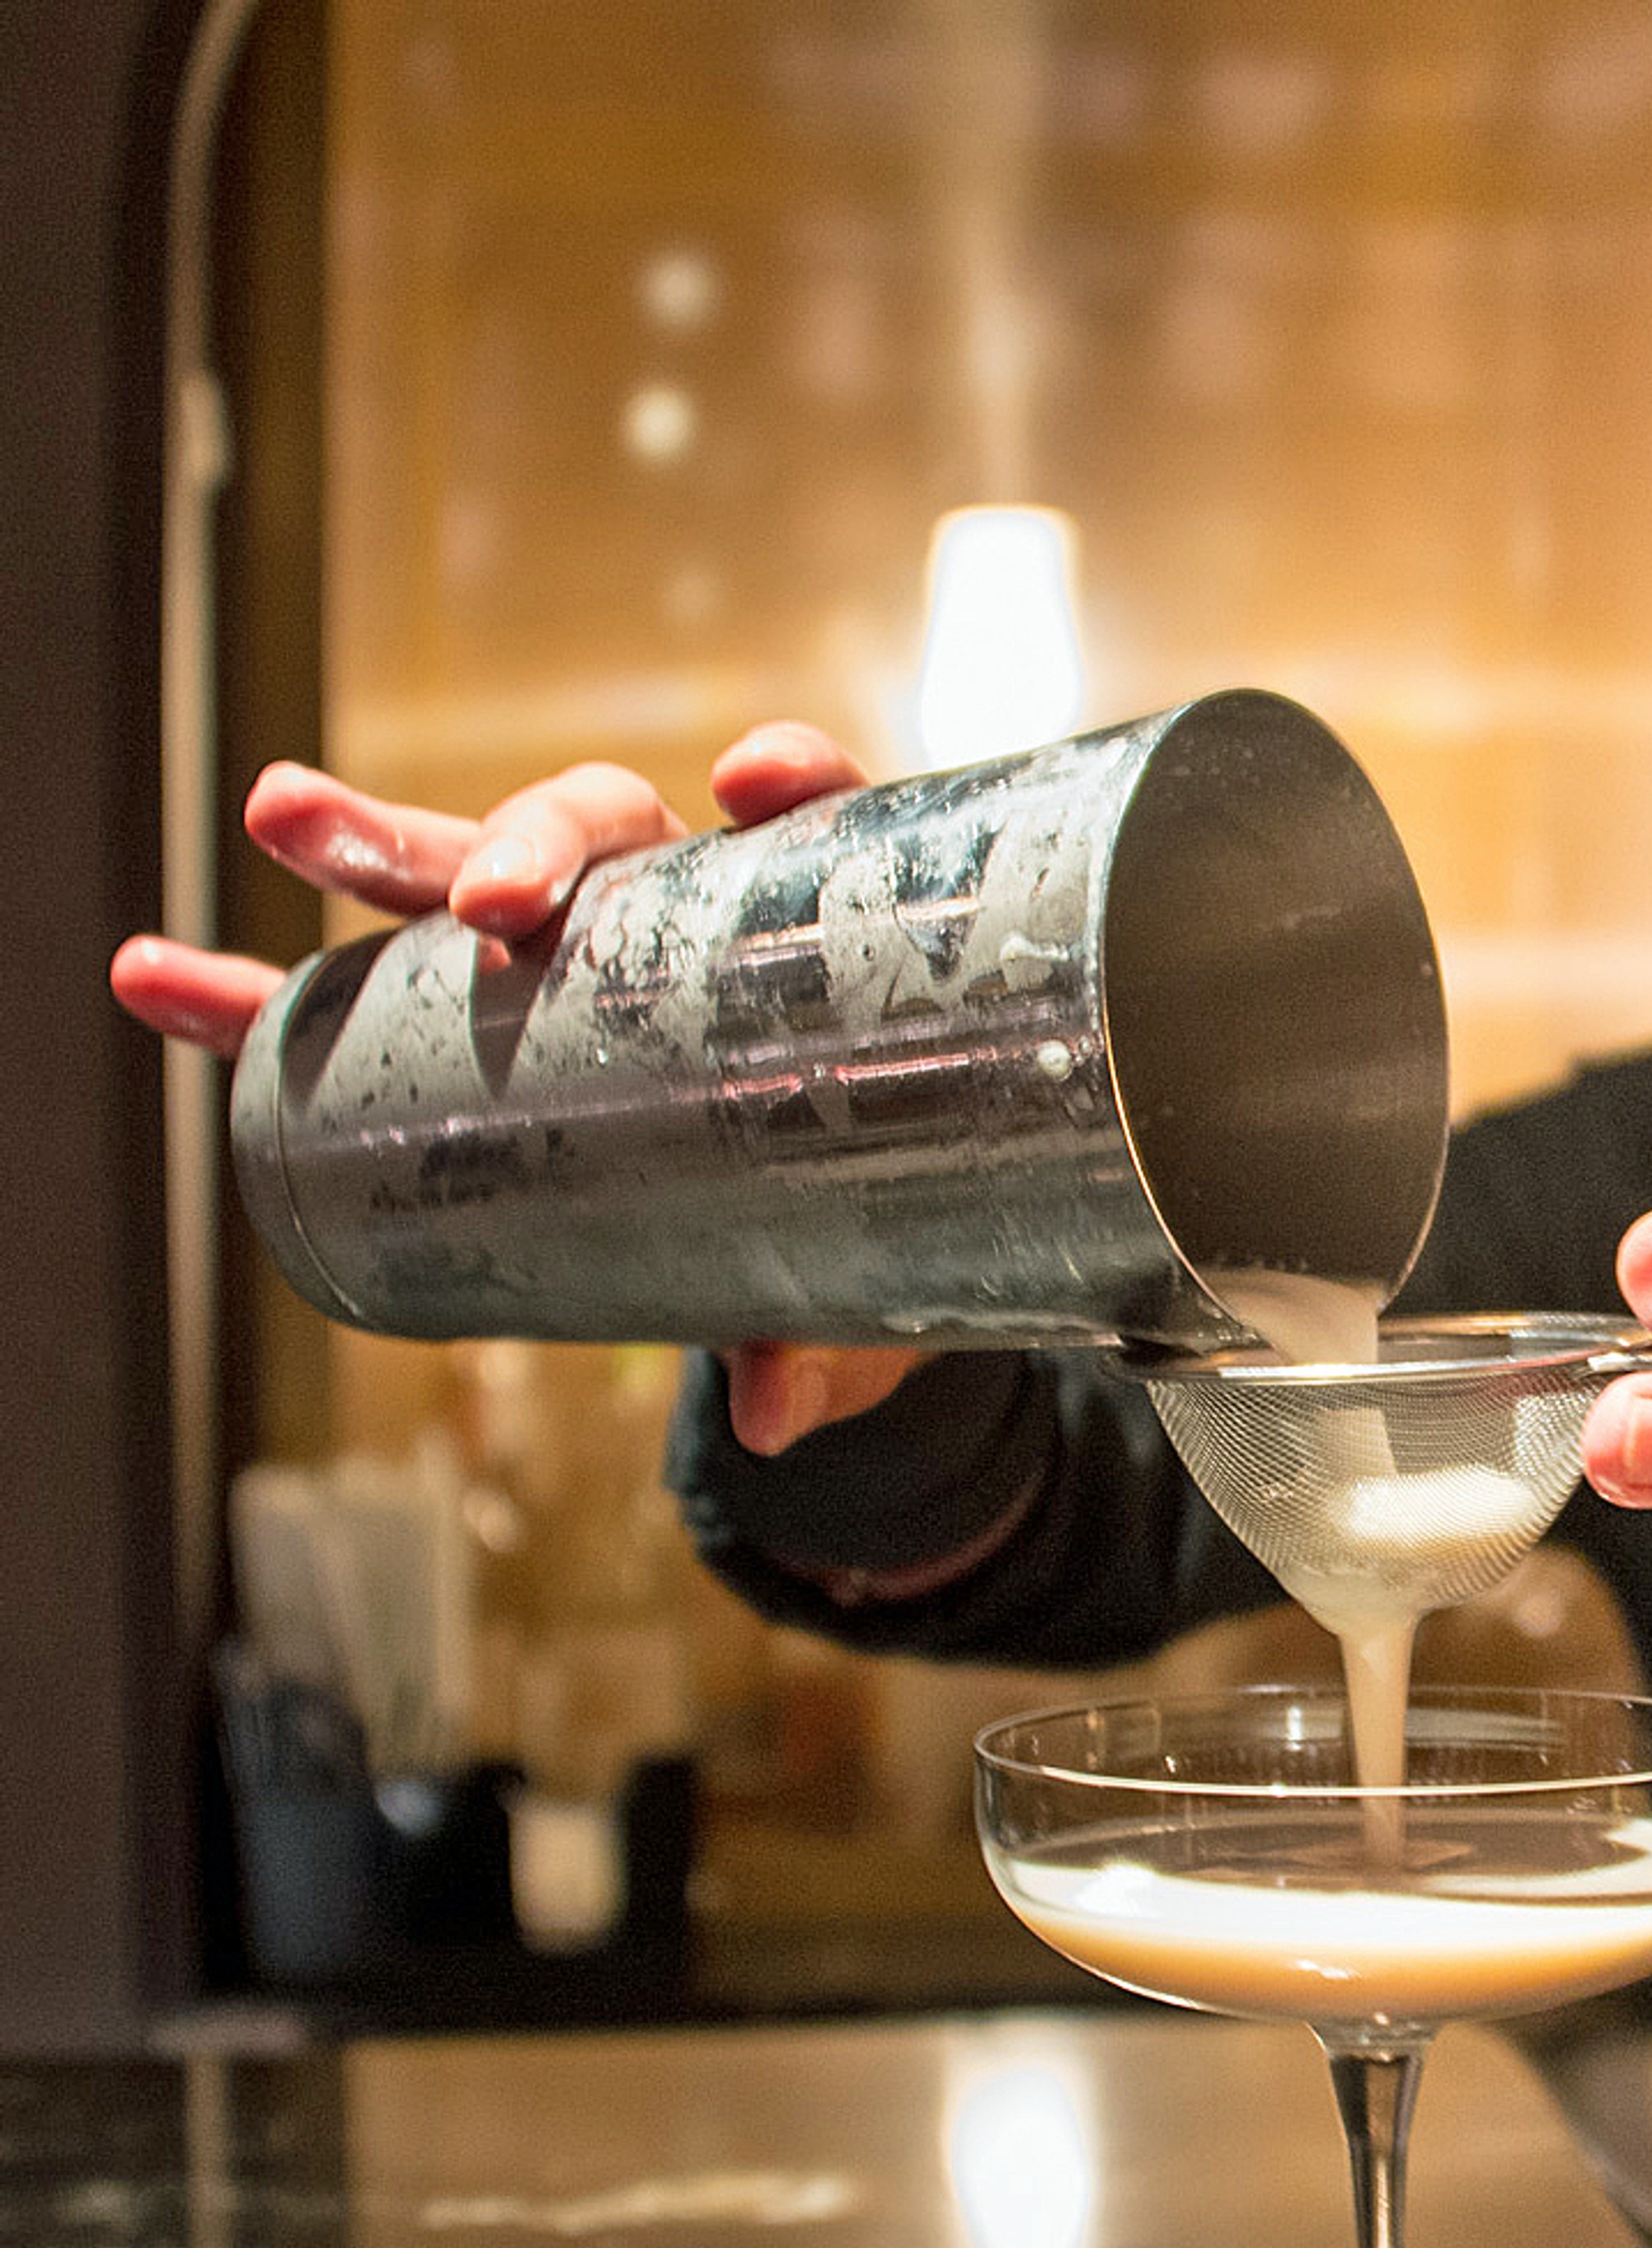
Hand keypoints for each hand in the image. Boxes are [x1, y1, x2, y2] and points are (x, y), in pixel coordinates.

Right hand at [108, 722, 921, 1453]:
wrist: (774, 1248)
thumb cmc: (832, 1224)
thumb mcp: (838, 1284)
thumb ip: (811, 1336)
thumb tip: (765, 1412)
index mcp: (783, 941)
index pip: (799, 824)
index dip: (787, 779)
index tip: (749, 784)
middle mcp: (663, 916)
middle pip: (598, 828)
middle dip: (534, 840)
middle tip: (493, 898)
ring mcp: (548, 960)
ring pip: (455, 875)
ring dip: (369, 841)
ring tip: (283, 812)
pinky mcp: (445, 1029)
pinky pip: (338, 997)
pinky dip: (254, 993)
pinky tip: (163, 979)